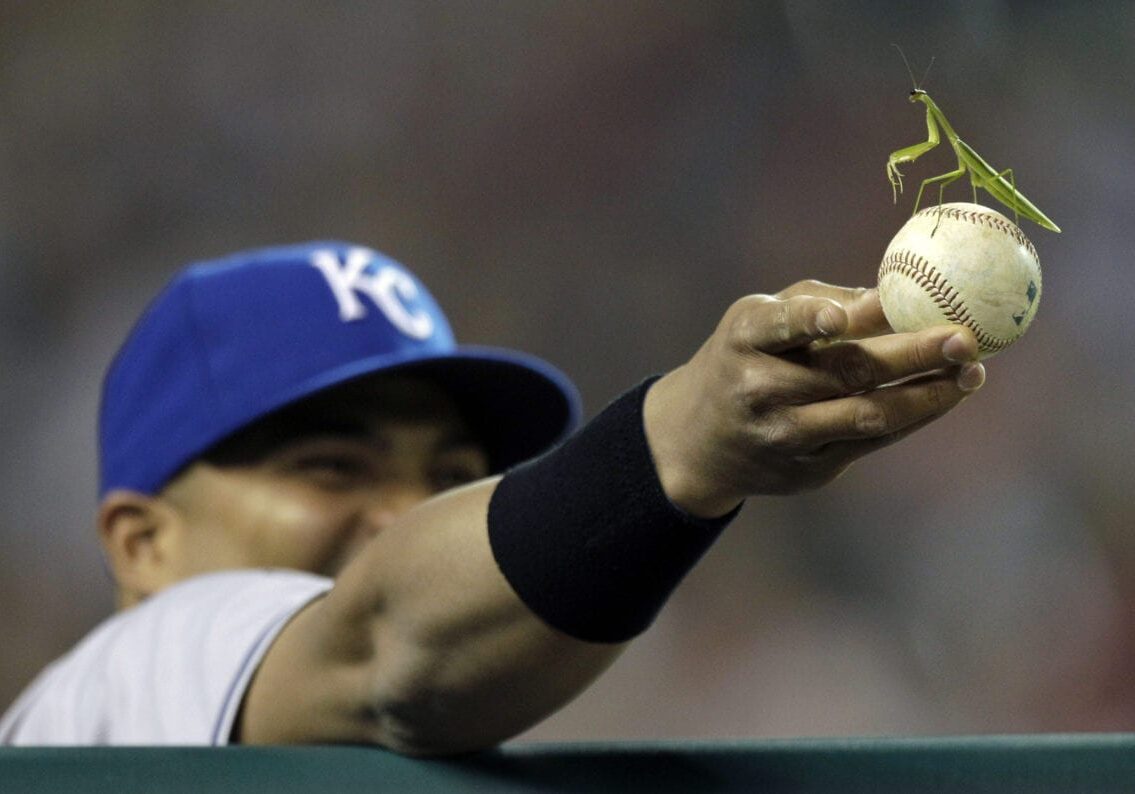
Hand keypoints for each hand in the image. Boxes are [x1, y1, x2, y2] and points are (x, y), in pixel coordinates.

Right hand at [643, 280, 984, 516]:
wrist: (698, 441)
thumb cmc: (744, 360)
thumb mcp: (758, 323)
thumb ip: (818, 305)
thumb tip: (893, 294)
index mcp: (742, 341)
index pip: (778, 326)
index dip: (811, 319)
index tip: (846, 315)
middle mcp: (759, 390)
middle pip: (844, 372)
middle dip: (911, 354)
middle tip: (963, 336)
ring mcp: (783, 436)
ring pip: (867, 416)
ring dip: (928, 396)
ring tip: (972, 373)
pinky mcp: (807, 470)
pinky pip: (872, 442)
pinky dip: (914, 417)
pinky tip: (948, 394)